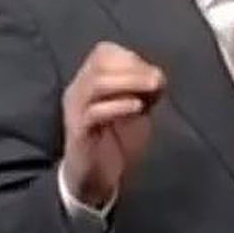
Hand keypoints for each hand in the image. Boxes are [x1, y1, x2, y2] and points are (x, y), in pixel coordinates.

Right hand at [61, 42, 165, 208]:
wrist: (93, 180)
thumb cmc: (114, 142)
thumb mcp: (135, 111)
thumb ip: (143, 92)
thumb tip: (158, 76)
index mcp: (89, 80)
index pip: (104, 52)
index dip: (132, 58)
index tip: (154, 73)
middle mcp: (78, 90)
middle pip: (100, 62)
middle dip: (134, 67)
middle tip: (158, 80)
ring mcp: (75, 110)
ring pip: (96, 83)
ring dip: (128, 82)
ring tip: (152, 88)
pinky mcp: (78, 132)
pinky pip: (93, 112)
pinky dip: (118, 105)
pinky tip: (137, 107)